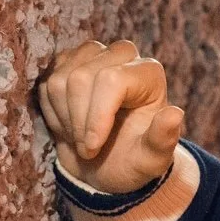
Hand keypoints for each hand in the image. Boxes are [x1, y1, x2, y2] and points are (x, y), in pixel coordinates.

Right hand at [37, 39, 185, 192]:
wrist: (108, 164)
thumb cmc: (133, 160)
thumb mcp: (152, 159)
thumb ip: (163, 139)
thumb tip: (175, 114)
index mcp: (149, 74)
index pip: (110, 80)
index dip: (95, 116)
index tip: (92, 147)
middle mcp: (122, 56)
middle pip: (81, 77)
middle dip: (78, 120)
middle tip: (88, 148)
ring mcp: (91, 56)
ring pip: (59, 79)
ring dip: (64, 117)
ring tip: (81, 137)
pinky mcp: (66, 63)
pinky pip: (45, 82)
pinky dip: (50, 110)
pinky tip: (69, 124)